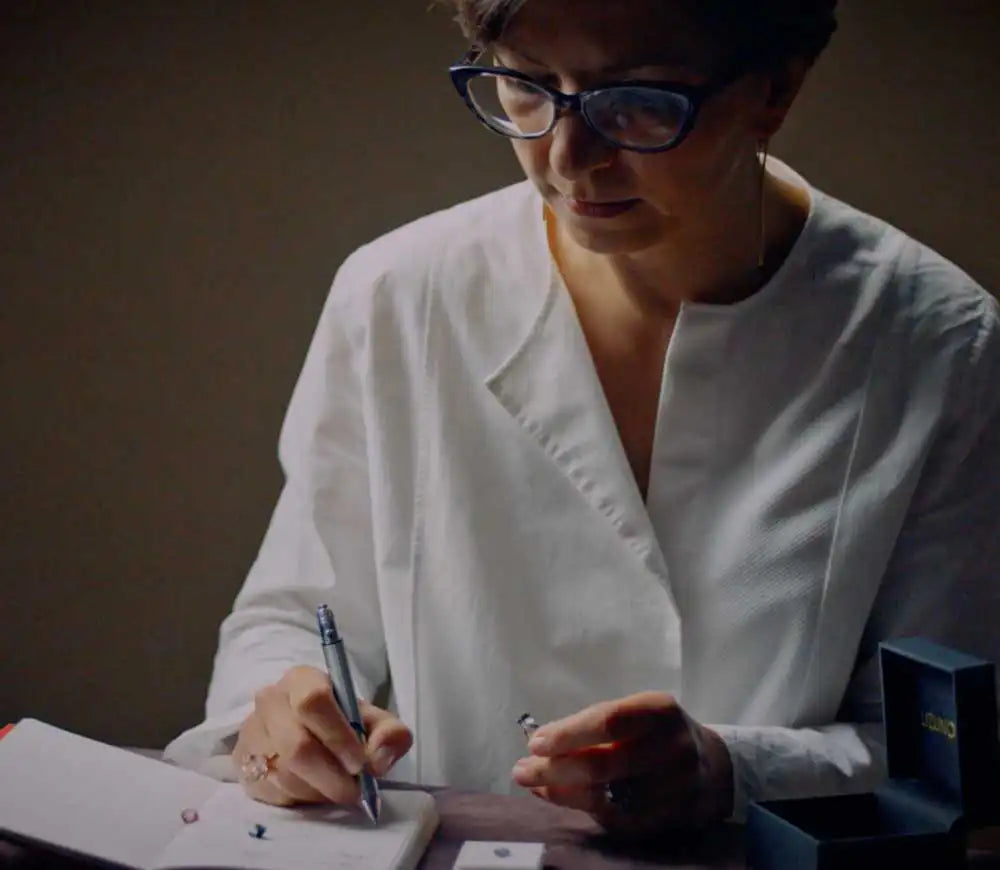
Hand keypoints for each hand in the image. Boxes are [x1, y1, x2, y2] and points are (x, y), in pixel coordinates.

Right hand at [233, 665, 412, 806]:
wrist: (299, 731)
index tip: (360, 763)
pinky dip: (301, 799)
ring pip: (285, 774)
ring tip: (338, 788)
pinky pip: (273, 792)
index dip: (338, 737)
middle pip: (297, 746)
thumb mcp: (371, 720)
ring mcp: (251, 733)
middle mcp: (270, 701)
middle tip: (355, 791)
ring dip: (319, 791)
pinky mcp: (241, 764)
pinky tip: (314, 790)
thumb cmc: (339, 723)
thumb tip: (379, 757)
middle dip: (332, 776)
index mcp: (302, 680)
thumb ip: (389, 732)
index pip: (313, 700)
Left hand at [510, 691, 733, 834]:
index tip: (535, 743)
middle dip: (555, 769)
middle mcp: (671, 748)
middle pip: (604, 765)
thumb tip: (538, 742)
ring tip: (533, 783)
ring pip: (606, 797)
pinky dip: (580, 807)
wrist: (711, 767)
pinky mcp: (667, 818)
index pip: (608, 722)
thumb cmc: (655, 732)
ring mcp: (673, 787)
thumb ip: (592, 724)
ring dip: (562, 791)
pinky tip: (558, 796)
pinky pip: (615, 818)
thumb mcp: (635, 712)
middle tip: (522, 770)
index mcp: (660, 710)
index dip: (568, 734)